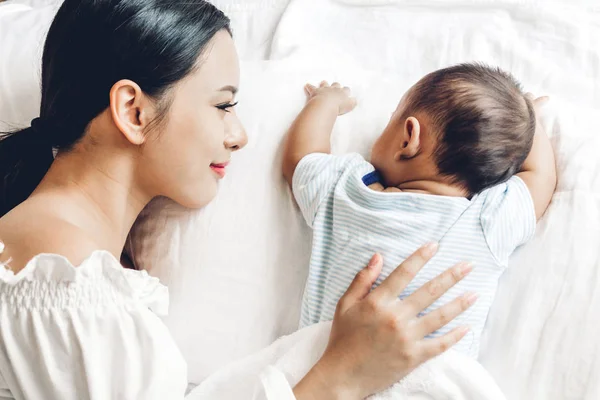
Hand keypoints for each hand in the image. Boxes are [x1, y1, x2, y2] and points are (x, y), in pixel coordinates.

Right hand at [293, 244, 475, 399]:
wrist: (342, 375)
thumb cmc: (342, 339)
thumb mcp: (345, 305)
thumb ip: (362, 280)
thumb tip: (378, 257)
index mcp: (378, 302)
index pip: (404, 273)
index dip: (420, 257)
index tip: (434, 246)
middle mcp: (395, 317)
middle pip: (430, 291)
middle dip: (451, 276)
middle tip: (468, 265)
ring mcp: (406, 338)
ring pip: (440, 316)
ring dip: (459, 303)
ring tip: (474, 293)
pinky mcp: (413, 357)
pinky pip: (439, 345)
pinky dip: (454, 336)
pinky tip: (466, 327)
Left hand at [305, 81, 356, 115]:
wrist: (327, 105)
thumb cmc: (339, 106)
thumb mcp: (350, 105)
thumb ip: (353, 102)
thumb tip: (355, 100)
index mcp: (342, 92)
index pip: (346, 89)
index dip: (346, 91)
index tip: (346, 91)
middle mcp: (333, 89)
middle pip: (336, 84)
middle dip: (336, 85)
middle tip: (335, 86)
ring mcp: (324, 89)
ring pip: (324, 84)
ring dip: (324, 84)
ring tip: (323, 82)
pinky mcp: (315, 91)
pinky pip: (311, 87)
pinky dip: (309, 87)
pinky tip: (306, 85)